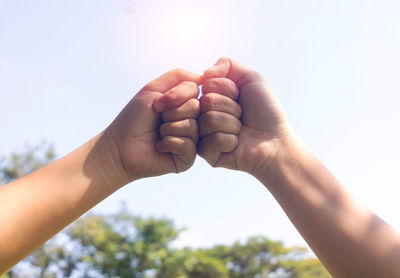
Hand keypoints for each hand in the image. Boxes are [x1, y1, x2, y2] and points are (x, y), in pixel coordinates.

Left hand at [101, 69, 201, 182]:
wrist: (120, 146)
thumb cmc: (135, 118)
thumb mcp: (154, 89)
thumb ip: (178, 76)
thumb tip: (203, 77)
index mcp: (186, 105)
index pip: (195, 91)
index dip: (174, 96)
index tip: (157, 104)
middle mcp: (193, 121)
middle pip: (196, 108)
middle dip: (171, 113)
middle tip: (158, 120)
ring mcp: (192, 140)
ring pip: (193, 126)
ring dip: (168, 128)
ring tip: (158, 134)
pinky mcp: (187, 158)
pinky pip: (188, 145)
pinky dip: (169, 143)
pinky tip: (160, 147)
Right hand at [198, 58, 288, 175]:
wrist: (275, 140)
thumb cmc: (264, 111)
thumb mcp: (250, 79)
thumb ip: (227, 65)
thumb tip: (204, 73)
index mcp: (209, 96)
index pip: (207, 83)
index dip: (229, 89)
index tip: (240, 98)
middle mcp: (202, 114)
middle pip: (207, 101)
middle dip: (232, 107)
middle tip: (242, 116)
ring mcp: (202, 134)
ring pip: (209, 120)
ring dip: (232, 124)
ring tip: (240, 130)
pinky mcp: (206, 153)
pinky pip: (212, 140)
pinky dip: (229, 140)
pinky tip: (236, 143)